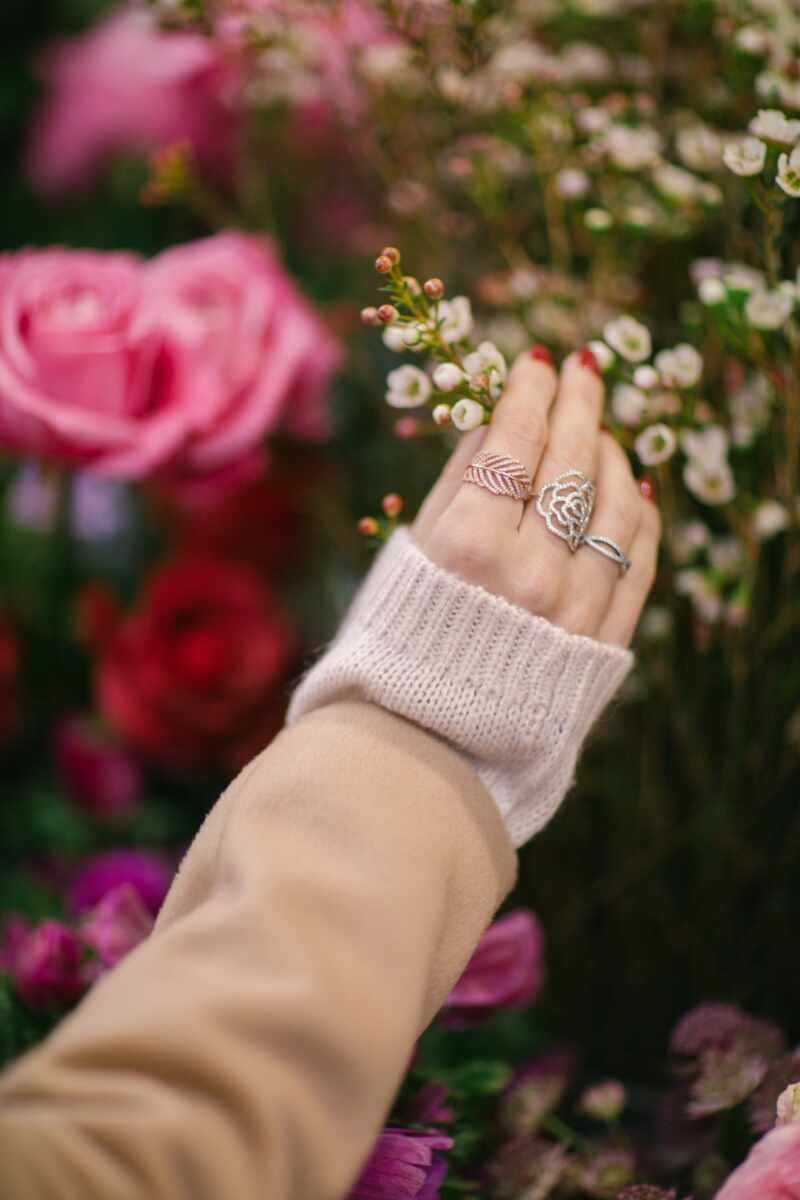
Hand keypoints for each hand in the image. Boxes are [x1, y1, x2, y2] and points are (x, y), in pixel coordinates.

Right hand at [413, 348, 660, 647]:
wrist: (423, 743)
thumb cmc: (399, 646)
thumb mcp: (408, 557)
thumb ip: (453, 486)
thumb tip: (494, 423)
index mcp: (466, 543)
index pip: (514, 440)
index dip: (529, 392)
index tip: (536, 362)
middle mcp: (528, 570)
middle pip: (570, 462)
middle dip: (579, 404)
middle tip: (582, 370)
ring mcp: (573, 608)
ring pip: (616, 505)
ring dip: (614, 455)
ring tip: (603, 431)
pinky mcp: (602, 641)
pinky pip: (638, 561)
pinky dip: (641, 516)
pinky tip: (634, 490)